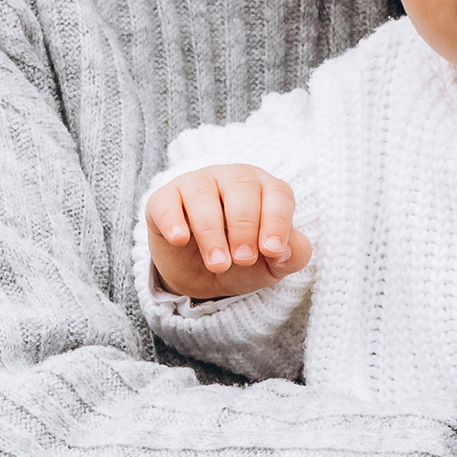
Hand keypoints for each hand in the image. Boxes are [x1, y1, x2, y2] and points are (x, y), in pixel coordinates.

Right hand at [145, 163, 311, 304]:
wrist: (201, 277)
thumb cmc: (242, 260)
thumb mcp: (272, 265)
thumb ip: (292, 255)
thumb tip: (285, 250)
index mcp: (264, 189)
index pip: (277, 194)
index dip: (276, 221)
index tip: (271, 252)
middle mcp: (231, 179)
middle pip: (241, 187)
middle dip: (244, 227)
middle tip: (242, 260)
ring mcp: (196, 184)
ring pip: (203, 194)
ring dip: (211, 231)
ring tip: (218, 263)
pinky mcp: (164, 199)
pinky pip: (166, 202)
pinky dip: (172, 220)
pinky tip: (180, 239)